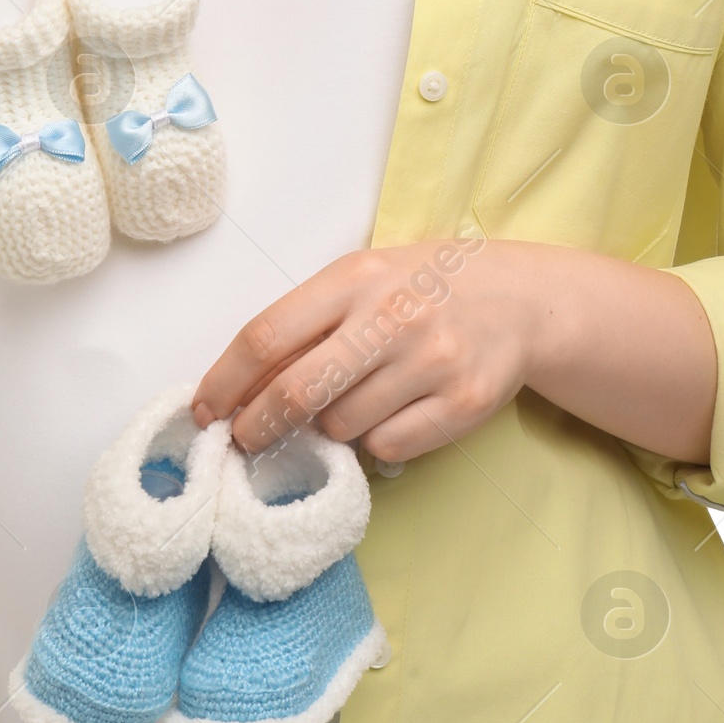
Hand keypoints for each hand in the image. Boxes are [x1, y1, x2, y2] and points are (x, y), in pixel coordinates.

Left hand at [193, 238, 542, 465]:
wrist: (519, 298)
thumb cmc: (421, 287)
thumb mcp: (363, 279)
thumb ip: (309, 323)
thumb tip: (240, 388)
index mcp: (355, 277)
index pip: (267, 335)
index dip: (225, 380)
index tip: (204, 410)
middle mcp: (392, 316)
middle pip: (296, 392)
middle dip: (257, 426)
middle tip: (245, 439)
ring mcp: (431, 361)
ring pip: (341, 426)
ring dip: (328, 428)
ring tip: (349, 402)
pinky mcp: (463, 402)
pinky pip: (388, 445)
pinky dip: (376, 440)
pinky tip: (391, 413)